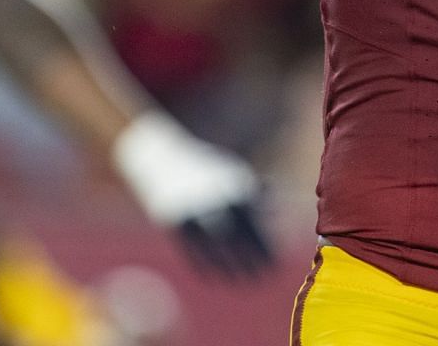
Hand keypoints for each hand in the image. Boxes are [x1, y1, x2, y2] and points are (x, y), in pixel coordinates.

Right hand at [113, 113, 272, 276]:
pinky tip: (213, 276)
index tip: (275, 264)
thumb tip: (276, 211)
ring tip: (238, 280)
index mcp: (234, 187)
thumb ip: (255, 192)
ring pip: (213, 248)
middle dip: (249, 260)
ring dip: (228, 267)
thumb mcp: (232, 173)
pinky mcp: (172, 221)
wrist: (161, 157)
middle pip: (237, 238)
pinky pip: (190, 249)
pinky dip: (203, 265)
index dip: (266, 247)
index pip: (256, 224)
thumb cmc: (204, 168)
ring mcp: (192, 211)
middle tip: (259, 277)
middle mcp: (215, 200)